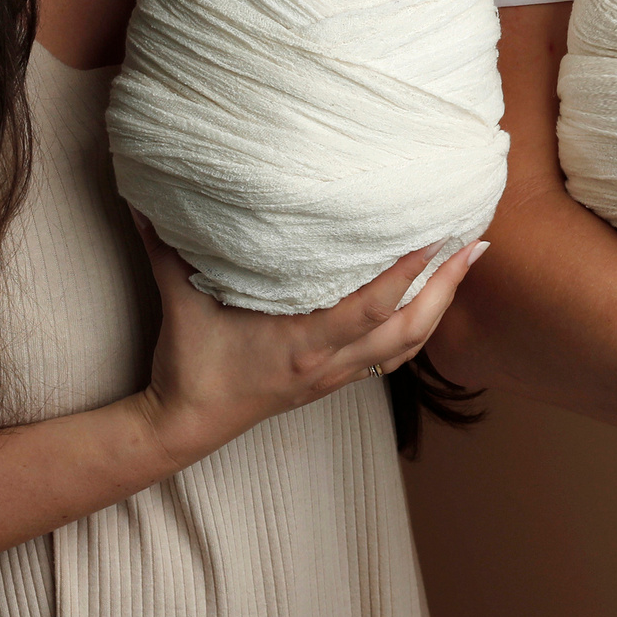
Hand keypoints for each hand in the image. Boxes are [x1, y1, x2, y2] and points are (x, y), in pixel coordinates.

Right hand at [124, 214, 487, 468]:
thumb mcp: (178, 298)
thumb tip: (143, 192)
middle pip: (408, 331)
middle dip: (445, 288)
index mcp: (302, 343)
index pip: (370, 309)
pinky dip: (416, 329)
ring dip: (439, 306)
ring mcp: (334, 376)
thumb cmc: (187, 360)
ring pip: (407, 347)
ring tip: (465, 262)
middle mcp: (329, 363)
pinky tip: (430, 302)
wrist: (184, 423)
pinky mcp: (332, 381)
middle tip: (474, 243)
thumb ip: (165, 244)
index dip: (407, 275)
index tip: (435, 238)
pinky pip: (390, 358)